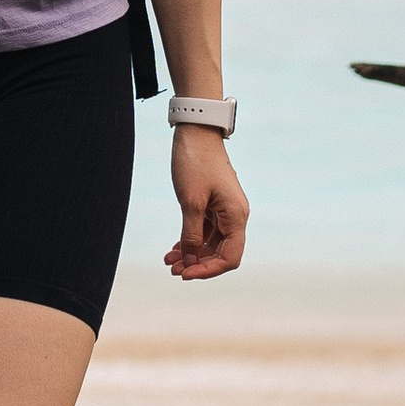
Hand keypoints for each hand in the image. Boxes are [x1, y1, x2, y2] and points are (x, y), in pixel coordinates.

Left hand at [164, 128, 247, 281]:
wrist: (196, 131)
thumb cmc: (195, 163)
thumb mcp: (190, 202)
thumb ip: (192, 233)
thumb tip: (192, 259)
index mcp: (236, 216)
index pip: (230, 258)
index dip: (208, 270)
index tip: (186, 274)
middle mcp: (234, 216)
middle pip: (220, 253)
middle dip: (197, 264)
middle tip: (173, 270)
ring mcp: (224, 210)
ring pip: (210, 243)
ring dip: (191, 254)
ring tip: (169, 262)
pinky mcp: (213, 204)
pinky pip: (204, 230)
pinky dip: (191, 240)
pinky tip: (174, 249)